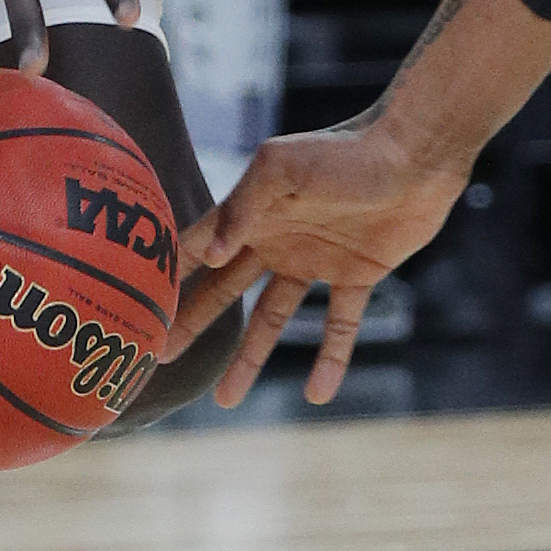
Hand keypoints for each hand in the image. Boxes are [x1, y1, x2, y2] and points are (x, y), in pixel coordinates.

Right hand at [162, 114, 469, 405]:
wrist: (417, 153)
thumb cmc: (347, 149)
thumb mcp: (283, 167)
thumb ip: (243, 205)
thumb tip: (210, 255)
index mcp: (253, 212)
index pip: (200, 247)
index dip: (169, 276)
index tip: (134, 308)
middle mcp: (278, 238)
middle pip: (225, 289)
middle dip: (193, 322)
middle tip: (161, 359)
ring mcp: (316, 260)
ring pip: (272, 318)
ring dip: (250, 358)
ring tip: (226, 401)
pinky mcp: (357, 275)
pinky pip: (338, 326)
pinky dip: (330, 358)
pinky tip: (318, 394)